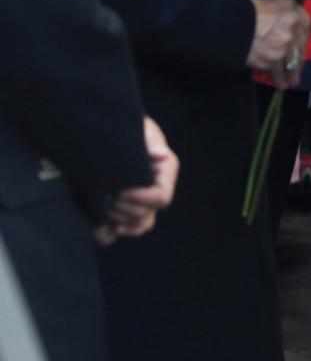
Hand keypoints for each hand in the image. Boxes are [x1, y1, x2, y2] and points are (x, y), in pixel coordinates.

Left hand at [101, 117, 179, 238]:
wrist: (104, 131)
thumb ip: (148, 143)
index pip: (161, 198)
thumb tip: (162, 155)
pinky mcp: (118, 210)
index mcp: (164, 172)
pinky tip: (95, 225)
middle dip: (123, 209)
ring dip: (117, 222)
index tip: (121, 190)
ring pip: (135, 227)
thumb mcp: (138, 129)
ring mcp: (137, 203)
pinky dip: (105, 233)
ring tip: (102, 209)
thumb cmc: (127, 126)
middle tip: (106, 195)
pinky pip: (114, 234)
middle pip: (144, 216)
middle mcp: (154, 190)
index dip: (142, 199)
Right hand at [248, 0, 309, 88]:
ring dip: (293, 72)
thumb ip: (283, 5)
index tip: (299, 41)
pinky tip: (282, 85)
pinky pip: (279, 72)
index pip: (304, 22)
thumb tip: (288, 12)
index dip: (301, 34)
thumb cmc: (247, 9)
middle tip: (297, 64)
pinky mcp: (275, 59)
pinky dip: (280, 80)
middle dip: (299, 55)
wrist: (232, 25)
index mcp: (292, 8)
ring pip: (293, 59)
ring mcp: (286, 43)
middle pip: (300, 43)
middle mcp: (293, 25)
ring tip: (293, 81)